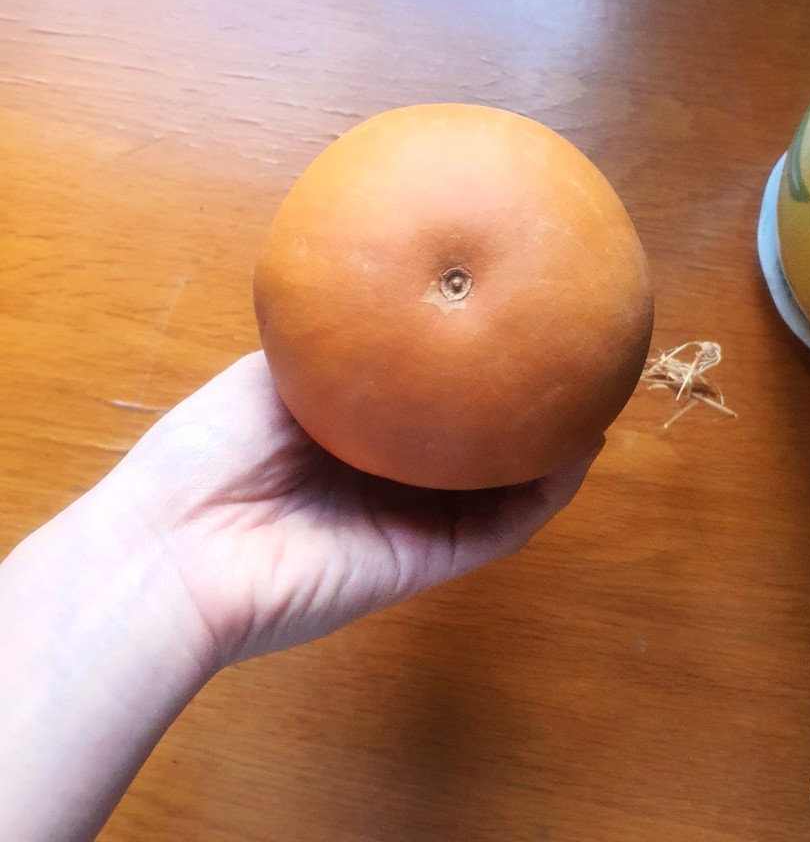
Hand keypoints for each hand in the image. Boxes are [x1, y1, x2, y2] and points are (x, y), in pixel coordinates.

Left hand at [102, 352, 601, 669]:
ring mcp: (415, 522)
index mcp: (358, 435)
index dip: (468, 365)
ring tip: (594, 395)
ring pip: (502, 487)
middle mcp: (393, 477)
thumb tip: (382, 281)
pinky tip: (577, 448)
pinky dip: (545, 494)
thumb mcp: (274, 368)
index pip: (427, 399)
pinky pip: (503, 527)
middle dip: (519, 403)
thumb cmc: (211, 447)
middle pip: (472, 444)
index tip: (507, 316)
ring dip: (551, 448)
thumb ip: (332, 338)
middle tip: (566, 352)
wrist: (181, 545)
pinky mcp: (429, 562)